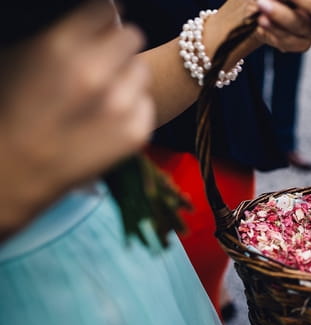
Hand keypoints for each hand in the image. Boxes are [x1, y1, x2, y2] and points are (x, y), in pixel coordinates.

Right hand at [0, 0, 153, 236]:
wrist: (17, 171)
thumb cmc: (11, 112)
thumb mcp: (21, 58)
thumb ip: (63, 37)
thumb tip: (93, 26)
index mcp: (63, 46)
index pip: (106, 10)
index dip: (104, 19)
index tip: (103, 27)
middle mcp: (96, 71)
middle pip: (132, 36)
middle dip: (118, 47)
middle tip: (104, 64)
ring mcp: (120, 104)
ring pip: (142, 71)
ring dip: (127, 79)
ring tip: (102, 98)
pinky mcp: (136, 132)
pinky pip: (146, 105)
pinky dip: (132, 109)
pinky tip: (107, 121)